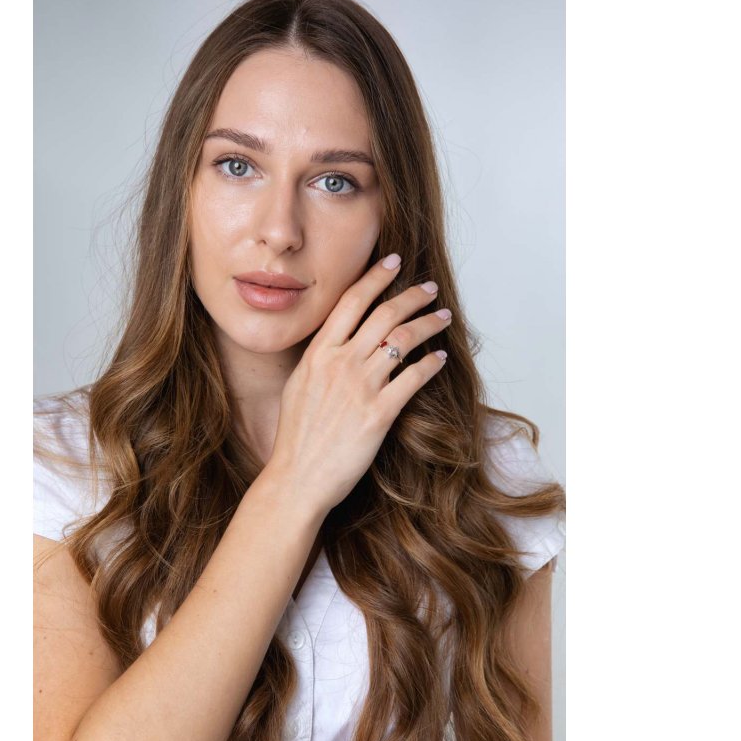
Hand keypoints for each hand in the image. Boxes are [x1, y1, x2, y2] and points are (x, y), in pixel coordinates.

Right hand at [266, 253, 449, 514]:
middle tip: (430, 288)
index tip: (393, 262)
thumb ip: (318, 361)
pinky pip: (413, 379)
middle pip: (383, 314)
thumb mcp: (298, 387)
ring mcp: (360, 387)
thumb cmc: (296, 437)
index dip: (375, 277)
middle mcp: (339, 363)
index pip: (350, 302)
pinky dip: (430, 365)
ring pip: (403, 341)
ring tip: (443, 318)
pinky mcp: (378, 414)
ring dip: (428, 324)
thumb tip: (336, 343)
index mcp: (317, 354)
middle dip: (411, 295)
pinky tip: (439, 359)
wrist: (297, 478)